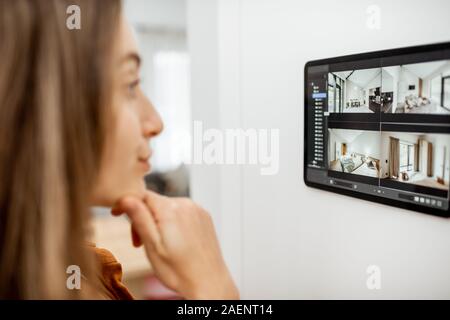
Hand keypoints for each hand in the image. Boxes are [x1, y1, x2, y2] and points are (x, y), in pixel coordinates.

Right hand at [111, 190, 238, 299]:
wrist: (209, 282)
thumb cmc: (179, 270)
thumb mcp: (152, 246)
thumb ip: (139, 218)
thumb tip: (126, 198)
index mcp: (170, 209)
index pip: (142, 194)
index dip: (127, 203)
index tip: (117, 214)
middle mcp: (186, 204)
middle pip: (155, 202)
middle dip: (143, 218)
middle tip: (139, 243)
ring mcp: (197, 209)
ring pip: (168, 207)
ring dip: (158, 221)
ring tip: (159, 245)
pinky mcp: (204, 216)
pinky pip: (182, 212)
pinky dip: (173, 223)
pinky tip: (175, 241)